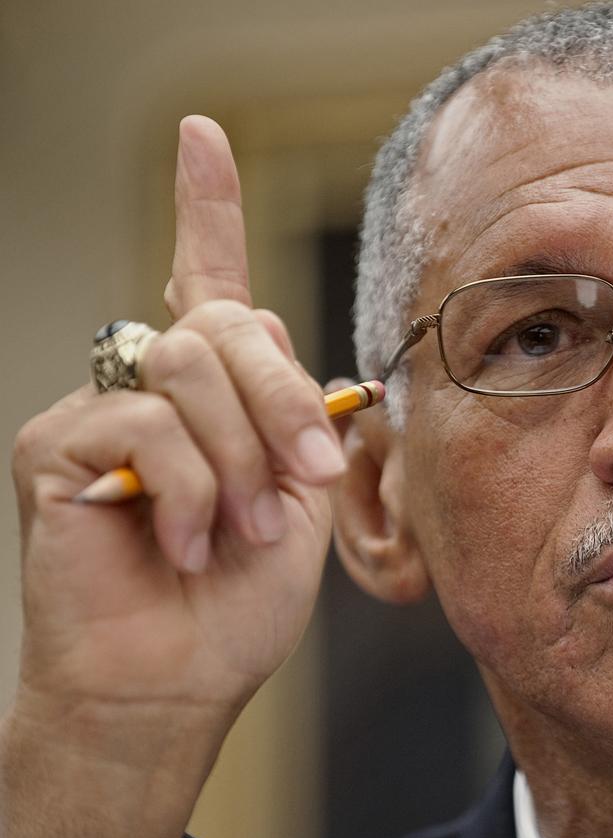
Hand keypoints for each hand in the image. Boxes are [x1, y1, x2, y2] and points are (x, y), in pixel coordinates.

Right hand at [0, 116, 341, 837]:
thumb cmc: (238, 598)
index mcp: (215, 393)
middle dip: (283, 399)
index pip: (205, 279)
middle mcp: (153, 386)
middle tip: (309, 474)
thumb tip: (259, 316)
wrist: (176, 680)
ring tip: (248, 528)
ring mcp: (100, 411)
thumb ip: (287, 407)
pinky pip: (147, 423)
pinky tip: (187, 540)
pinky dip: (193, 486)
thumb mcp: (297, 494)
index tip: (201, 135)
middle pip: (225, 324)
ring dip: (244, 453)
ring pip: (190, 366)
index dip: (204, 206)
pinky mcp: (56, 444)